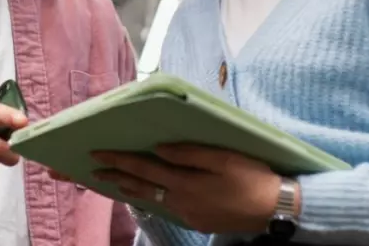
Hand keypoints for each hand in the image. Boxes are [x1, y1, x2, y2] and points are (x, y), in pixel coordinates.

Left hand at [91, 144, 294, 233]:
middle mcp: (181, 202)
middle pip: (140, 188)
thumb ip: (188, 153)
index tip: (96, 154)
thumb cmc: (252, 177)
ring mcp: (189, 215)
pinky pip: (167, 206)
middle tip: (91, 170)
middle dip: (115, 177)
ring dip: (130, 189)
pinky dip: (151, 197)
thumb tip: (158, 148)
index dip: (118, 161)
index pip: (143, 169)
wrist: (276, 209)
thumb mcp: (223, 157)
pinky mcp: (198, 221)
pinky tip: (147, 193)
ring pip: (152, 199)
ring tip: (112, 181)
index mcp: (185, 184)